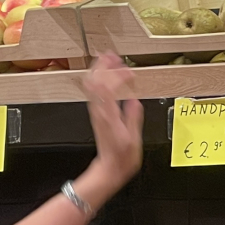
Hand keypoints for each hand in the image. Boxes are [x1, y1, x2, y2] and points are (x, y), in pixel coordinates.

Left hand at [81, 52, 142, 198]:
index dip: (118, 75)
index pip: (108, 88)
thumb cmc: (121, 158)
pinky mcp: (96, 114)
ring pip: (91, 85)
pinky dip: (99, 80)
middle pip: (95, 82)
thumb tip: (134, 100)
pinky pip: (93, 92)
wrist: (108, 169)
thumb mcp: (133, 139)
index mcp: (109, 115)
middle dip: (103, 66)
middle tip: (112, 55)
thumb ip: (133, 117)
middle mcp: (99, 111)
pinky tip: (106, 77)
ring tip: (108, 60)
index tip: (130, 72)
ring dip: (99, 70)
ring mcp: (95, 112)